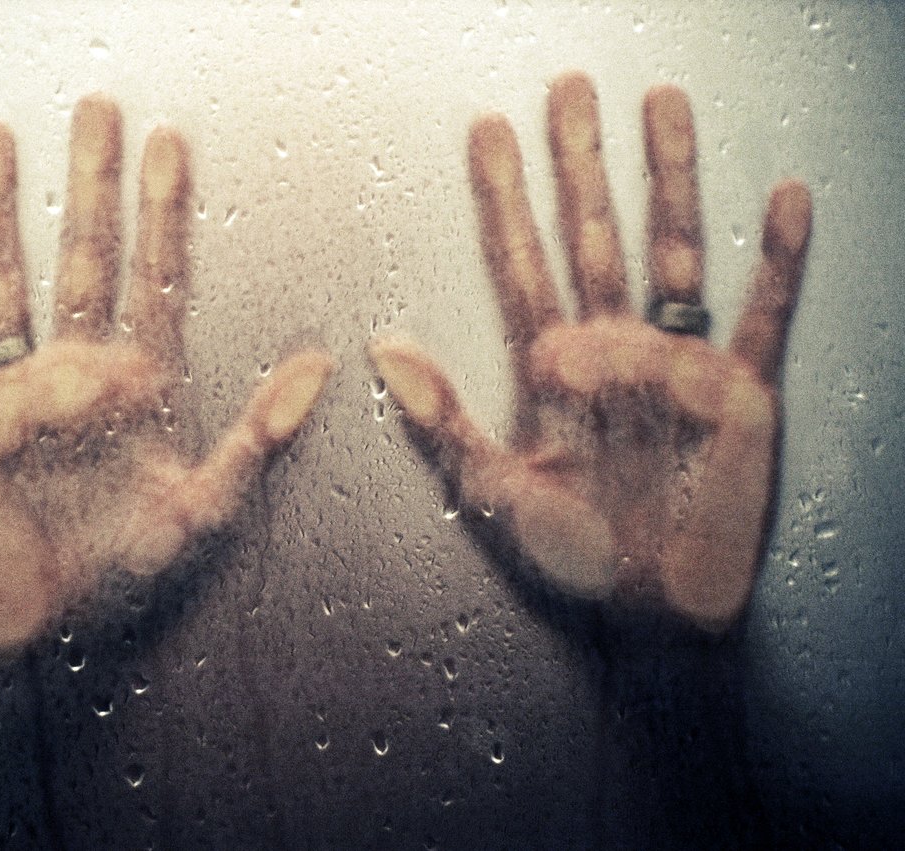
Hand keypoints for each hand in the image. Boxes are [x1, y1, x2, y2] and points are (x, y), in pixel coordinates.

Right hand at [0, 96, 331, 652]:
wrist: (54, 625)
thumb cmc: (125, 569)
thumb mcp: (205, 504)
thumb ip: (258, 436)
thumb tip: (317, 364)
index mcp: (131, 383)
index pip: (150, 280)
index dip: (161, 215)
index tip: (171, 149)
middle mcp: (68, 372)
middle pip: (78, 259)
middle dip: (89, 186)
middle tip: (98, 113)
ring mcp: (7, 392)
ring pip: (1, 283)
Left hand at [369, 72, 810, 631]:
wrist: (647, 614)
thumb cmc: (572, 557)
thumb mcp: (493, 490)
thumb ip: (443, 419)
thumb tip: (384, 347)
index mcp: (552, 367)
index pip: (522, 263)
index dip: (503, 200)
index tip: (488, 134)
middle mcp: (613, 349)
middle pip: (594, 235)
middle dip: (580, 163)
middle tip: (569, 88)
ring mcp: (678, 366)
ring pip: (673, 252)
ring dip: (669, 179)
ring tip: (663, 107)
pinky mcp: (741, 396)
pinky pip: (763, 319)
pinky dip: (778, 263)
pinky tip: (784, 203)